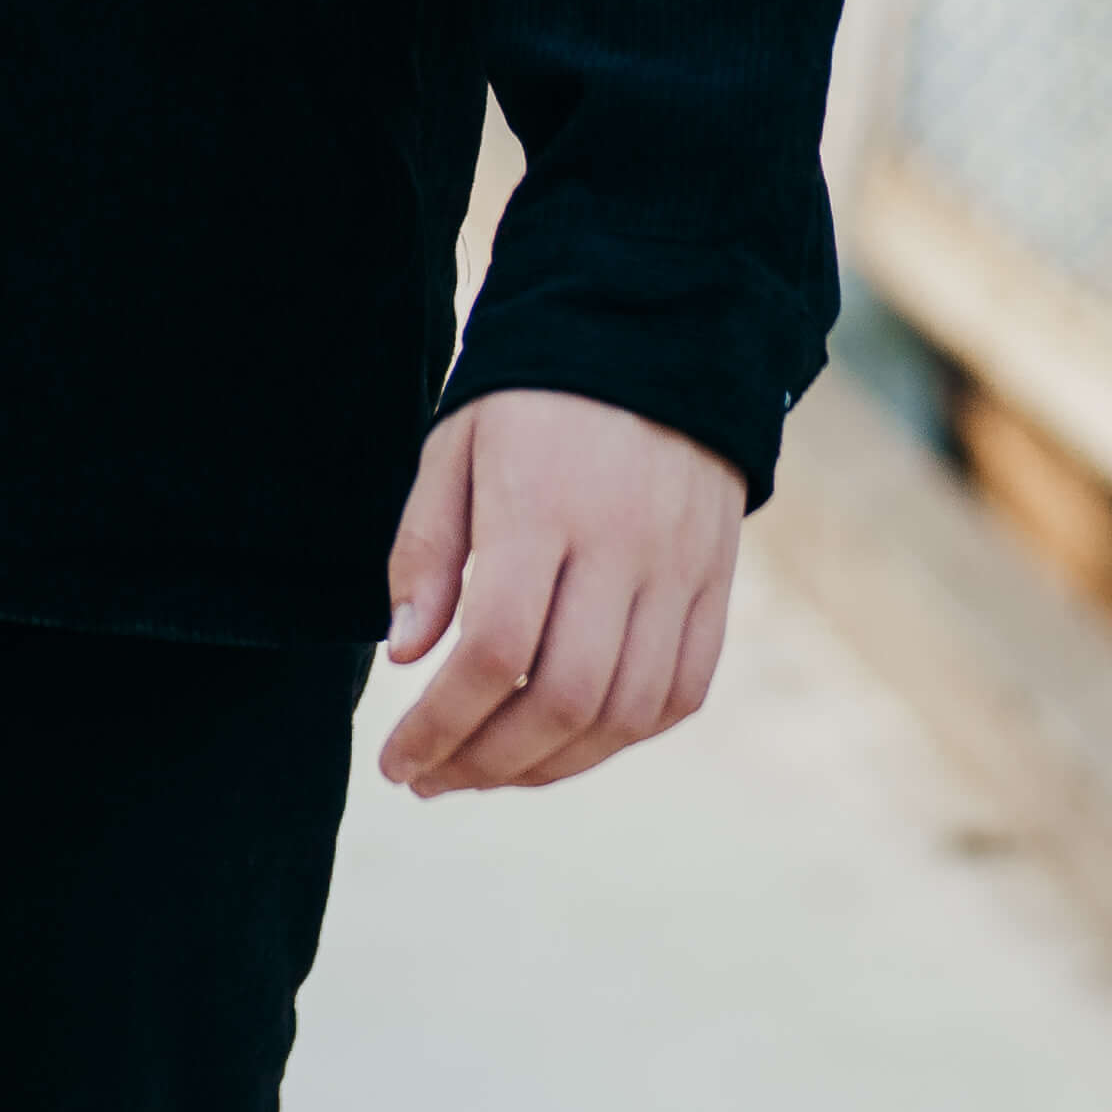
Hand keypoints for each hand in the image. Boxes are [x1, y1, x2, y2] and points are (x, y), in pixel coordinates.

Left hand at [376, 388, 741, 795]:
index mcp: (543, 506)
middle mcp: (622, 547)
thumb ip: (427, 550)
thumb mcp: (457, 447)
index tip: (395, 760)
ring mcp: (681, 569)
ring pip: (626, 712)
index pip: (493, 651)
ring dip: (552, 766)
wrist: (657, 333)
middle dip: (487, 763)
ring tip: (490, 770)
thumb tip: (405, 659)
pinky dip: (623, 736)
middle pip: (564, 699)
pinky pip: (681, 692)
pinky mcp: (716, 582)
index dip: (440, 725)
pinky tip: (569, 742)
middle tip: (431, 779)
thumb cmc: (536, 397)